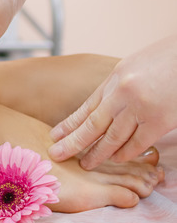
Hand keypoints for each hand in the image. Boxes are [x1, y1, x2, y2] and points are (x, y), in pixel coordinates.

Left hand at [49, 36, 176, 168]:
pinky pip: (138, 142)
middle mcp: (123, 92)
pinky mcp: (161, 120)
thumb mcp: (137, 65)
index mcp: (116, 77)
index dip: (70, 123)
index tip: (56, 135)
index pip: (87, 106)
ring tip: (86, 164)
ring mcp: (141, 107)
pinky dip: (126, 152)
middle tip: (57, 154)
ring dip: (98, 153)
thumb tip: (110, 102)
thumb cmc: (170, 58)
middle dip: (73, 142)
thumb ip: (122, 85)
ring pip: (113, 137)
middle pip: (93, 124)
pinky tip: (116, 159)